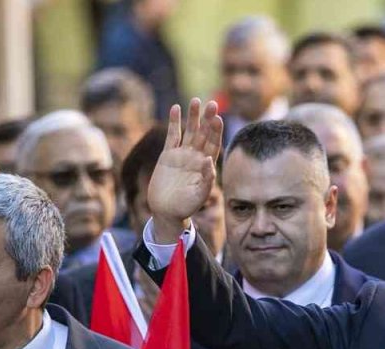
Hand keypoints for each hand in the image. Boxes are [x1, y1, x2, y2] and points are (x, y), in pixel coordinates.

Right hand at [147, 99, 223, 243]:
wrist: (166, 211)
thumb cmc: (186, 206)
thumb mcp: (200, 195)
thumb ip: (206, 178)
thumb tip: (208, 160)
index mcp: (206, 165)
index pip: (213, 144)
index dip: (216, 132)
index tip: (218, 119)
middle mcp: (196, 156)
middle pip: (203, 133)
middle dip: (207, 119)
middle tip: (212, 104)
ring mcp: (182, 154)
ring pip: (189, 131)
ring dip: (192, 116)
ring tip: (195, 100)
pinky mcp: (167, 155)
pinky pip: (172, 135)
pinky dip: (174, 122)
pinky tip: (176, 108)